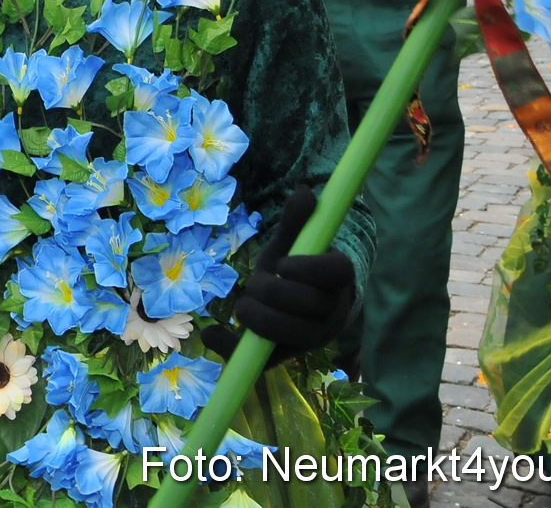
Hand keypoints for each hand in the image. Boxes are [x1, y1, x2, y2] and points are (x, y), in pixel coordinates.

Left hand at [200, 184, 353, 367]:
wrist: (303, 306)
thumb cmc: (298, 270)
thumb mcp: (294, 245)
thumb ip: (296, 222)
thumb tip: (304, 191)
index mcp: (339, 280)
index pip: (334, 274)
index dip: (307, 269)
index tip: (280, 263)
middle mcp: (333, 313)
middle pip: (309, 307)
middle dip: (273, 293)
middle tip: (254, 284)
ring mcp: (311, 338)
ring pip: (290, 335)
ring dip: (259, 319)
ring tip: (243, 305)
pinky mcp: (286, 356)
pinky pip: (264, 359)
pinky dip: (233, 347)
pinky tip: (211, 334)